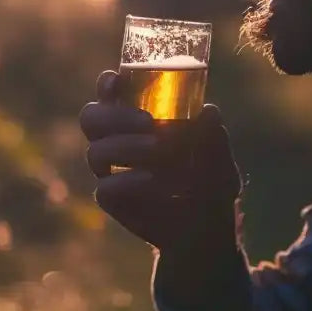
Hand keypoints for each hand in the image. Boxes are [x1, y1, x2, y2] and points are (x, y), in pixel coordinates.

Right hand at [80, 70, 239, 262]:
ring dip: (125, 146)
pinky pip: (105, 188)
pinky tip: (151, 180)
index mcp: (137, 120)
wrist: (207, 230)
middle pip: (92, 118)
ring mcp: (112, 172)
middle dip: (114, 115)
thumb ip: (213, 136)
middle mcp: (119, 141)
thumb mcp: (219, 159)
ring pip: (96, 151)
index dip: (107, 85)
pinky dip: (128, 181)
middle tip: (146, 121)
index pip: (110, 94)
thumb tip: (207, 111)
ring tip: (158, 150)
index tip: (117, 81)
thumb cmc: (211, 183)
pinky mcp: (113, 200)